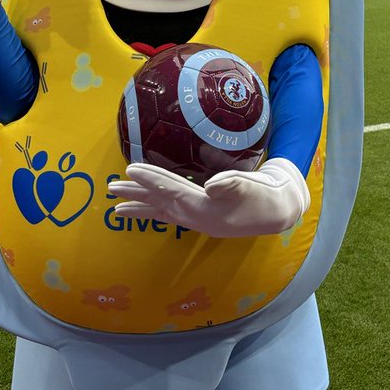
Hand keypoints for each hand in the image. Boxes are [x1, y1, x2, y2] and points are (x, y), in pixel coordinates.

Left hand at [109, 158, 309, 237]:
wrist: (278, 211)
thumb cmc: (263, 196)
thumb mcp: (248, 186)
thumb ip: (230, 183)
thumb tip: (211, 185)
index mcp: (204, 210)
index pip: (171, 191)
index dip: (151, 179)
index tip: (130, 169)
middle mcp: (195, 218)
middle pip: (159, 204)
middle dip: (135, 196)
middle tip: (110, 190)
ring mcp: (197, 220)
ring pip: (162, 212)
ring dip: (139, 207)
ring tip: (116, 209)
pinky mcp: (202, 217)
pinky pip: (171, 214)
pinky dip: (155, 211)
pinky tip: (148, 209)